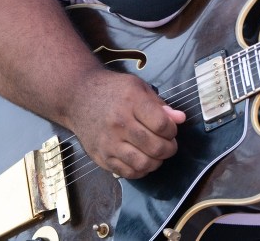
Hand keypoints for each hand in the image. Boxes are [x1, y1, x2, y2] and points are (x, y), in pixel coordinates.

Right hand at [66, 69, 185, 178]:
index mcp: (131, 102)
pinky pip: (127, 173)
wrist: (79, 98)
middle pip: (155, 147)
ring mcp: (109, 143)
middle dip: (169, 148)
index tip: (171, 128)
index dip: (172, 130)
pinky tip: (143, 160)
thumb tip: (180, 119)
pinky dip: (141, 170)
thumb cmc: (113, 90)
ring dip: (157, 162)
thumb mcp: (138, 87)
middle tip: (169, 144)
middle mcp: (119, 124)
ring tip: (157, 153)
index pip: (162, 125)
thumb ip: (160, 105)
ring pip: (143, 163)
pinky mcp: (101, 157)